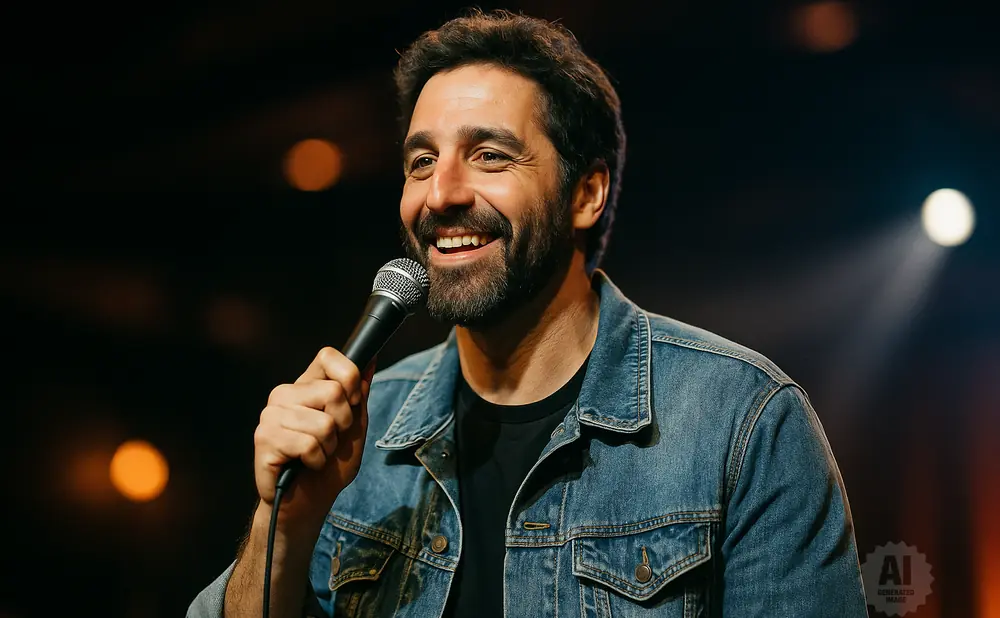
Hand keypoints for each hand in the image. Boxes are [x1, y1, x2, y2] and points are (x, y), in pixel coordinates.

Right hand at [253, 347, 373, 533]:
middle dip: (343, 423)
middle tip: (329, 441)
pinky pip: (308, 444)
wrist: (307, 503)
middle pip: (333, 391)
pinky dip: (316, 460)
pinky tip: (304, 465)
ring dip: (329, 447)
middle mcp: (284, 394)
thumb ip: (359, 394)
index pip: (328, 356)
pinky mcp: (264, 439)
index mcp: (305, 385)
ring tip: (315, 455)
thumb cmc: (330, 465)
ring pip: (324, 423)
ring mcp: (270, 415)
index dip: (348, 377)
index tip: (352, 403)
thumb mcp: (354, 426)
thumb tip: (371, 359)